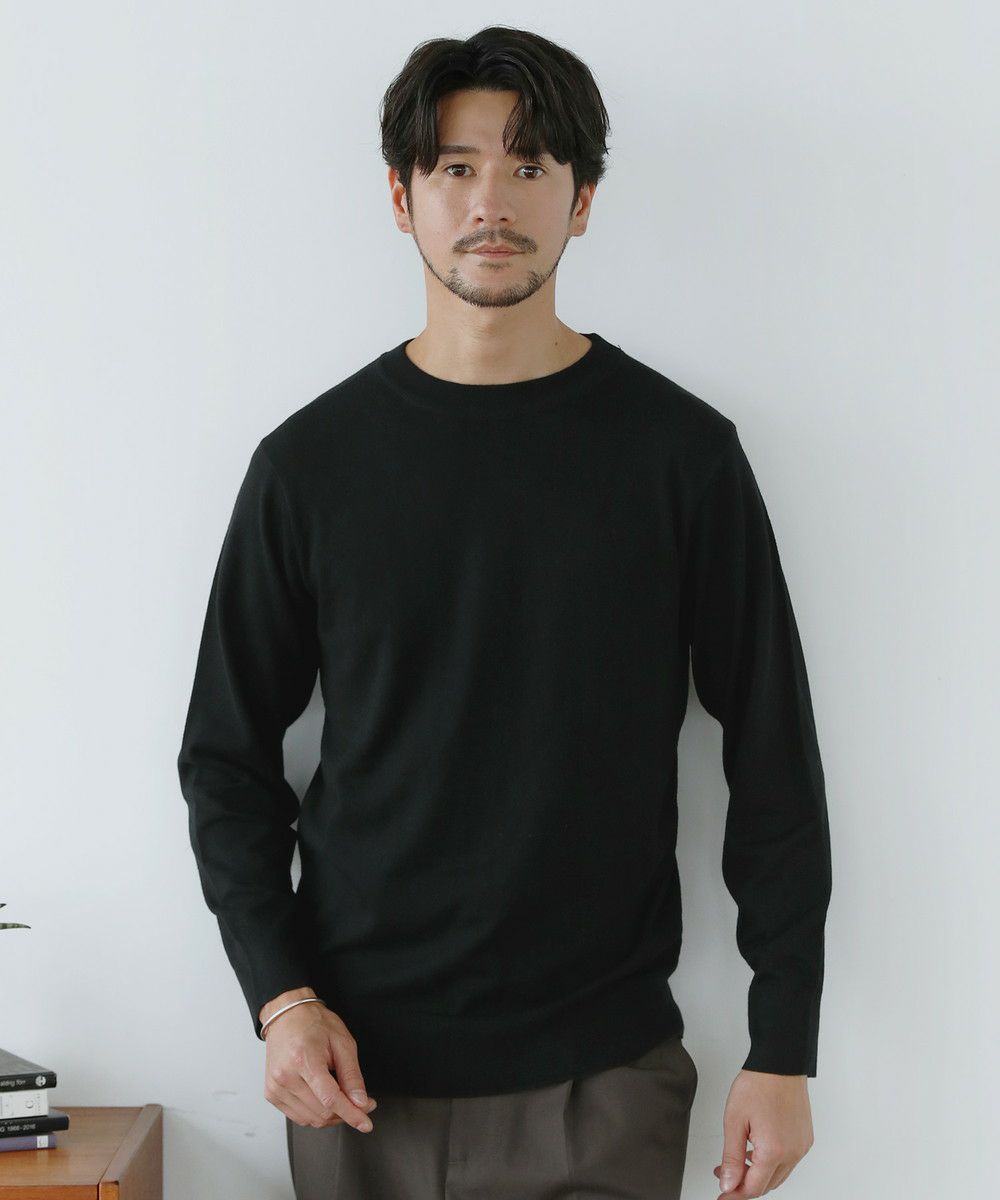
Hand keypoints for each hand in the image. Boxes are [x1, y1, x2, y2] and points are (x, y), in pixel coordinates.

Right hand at [262, 1000, 378, 1131]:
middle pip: (322, 1113)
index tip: (366, 1123)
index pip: (330, 1099)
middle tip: (360, 1102)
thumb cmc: (314, 1024)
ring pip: (310, 1120)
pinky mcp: (272, 1094)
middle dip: (346, 1113)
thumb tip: (361, 1102)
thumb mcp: (342, 1042)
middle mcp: (285, 1076)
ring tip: (341, 1097)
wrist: (287, 1016)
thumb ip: (352, 1075)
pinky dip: (315, 1114)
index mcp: (304, 1059)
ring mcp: (276, 1087)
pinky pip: (298, 1117)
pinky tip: (323, 1099)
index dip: (351, 1114)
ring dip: (331, 1116)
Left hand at [714, 1070, 813, 1196]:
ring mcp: (801, 1146)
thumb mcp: (734, 1121)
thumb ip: (731, 1156)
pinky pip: (788, 1162)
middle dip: (744, 1184)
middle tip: (724, 1174)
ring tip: (737, 1160)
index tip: (723, 1194)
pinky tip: (755, 1150)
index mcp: (774, 1151)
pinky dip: (771, 1163)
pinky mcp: (805, 1139)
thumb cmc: (758, 1084)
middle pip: (767, 1185)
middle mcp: (793, 1152)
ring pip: (778, 1175)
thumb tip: (728, 1183)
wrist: (780, 1062)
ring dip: (758, 1174)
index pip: (754, 1188)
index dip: (735, 1193)